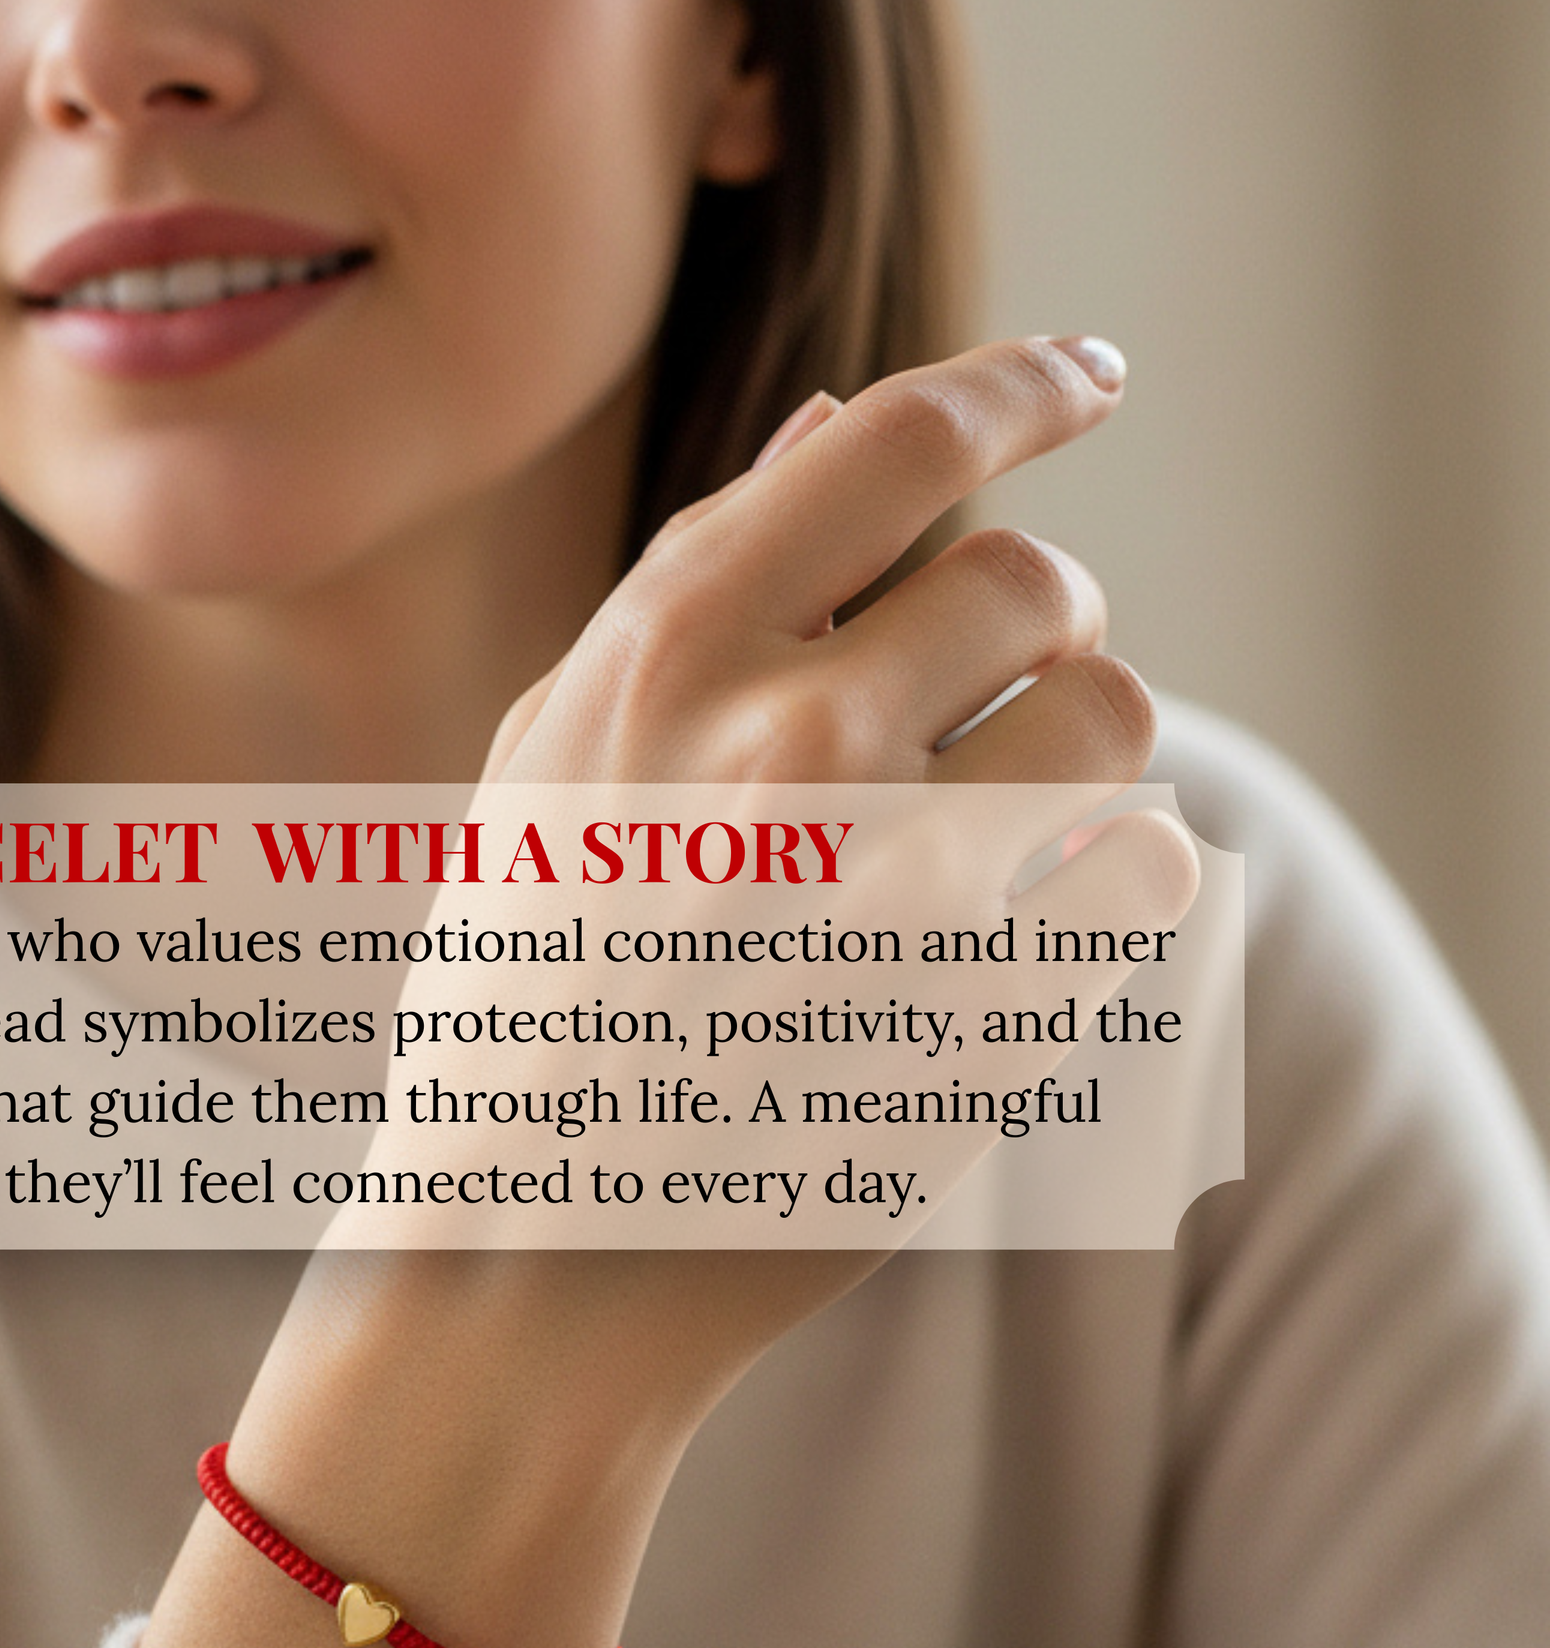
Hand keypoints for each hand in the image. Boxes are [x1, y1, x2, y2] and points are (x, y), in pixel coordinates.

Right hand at [145, 339, 1187, 1647]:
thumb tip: (840, 414)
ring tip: (1006, 820)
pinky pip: (1134, 891)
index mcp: (657, 662)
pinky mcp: (976, 1033)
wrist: (518, 1269)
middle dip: (1036, 623)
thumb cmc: (513, 1013)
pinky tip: (1028, 927)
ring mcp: (887, 898)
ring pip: (1114, 727)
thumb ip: (686, 589)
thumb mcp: (547, 772)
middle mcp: (781, 752)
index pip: (899, 442)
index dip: (1022, 386)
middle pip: (1035, 584)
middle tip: (987, 689)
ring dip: (1086, 755)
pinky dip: (1111, 890)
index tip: (1085, 378)